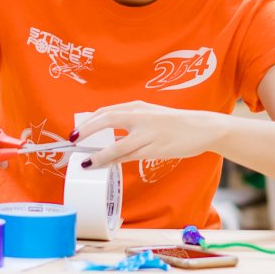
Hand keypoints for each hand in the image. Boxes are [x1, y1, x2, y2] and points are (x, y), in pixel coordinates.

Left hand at [76, 102, 230, 168]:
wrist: (202, 128)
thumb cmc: (175, 123)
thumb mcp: (152, 115)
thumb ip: (132, 120)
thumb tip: (109, 131)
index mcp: (138, 107)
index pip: (106, 111)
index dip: (88, 121)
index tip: (75, 131)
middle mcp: (141, 116)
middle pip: (107, 120)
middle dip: (87, 131)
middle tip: (72, 141)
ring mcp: (148, 133)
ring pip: (117, 145)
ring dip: (99, 155)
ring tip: (86, 163)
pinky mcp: (156, 149)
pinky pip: (130, 157)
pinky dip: (115, 162)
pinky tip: (105, 166)